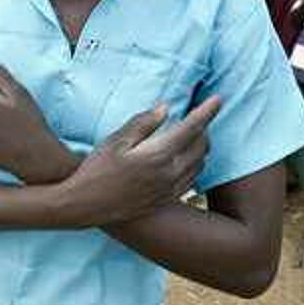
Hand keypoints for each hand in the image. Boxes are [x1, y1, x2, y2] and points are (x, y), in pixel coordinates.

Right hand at [61, 96, 221, 225]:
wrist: (85, 206)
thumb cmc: (96, 170)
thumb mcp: (115, 141)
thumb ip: (143, 123)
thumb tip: (165, 108)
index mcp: (158, 155)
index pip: (192, 128)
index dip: (207, 111)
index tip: (217, 98)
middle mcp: (170, 174)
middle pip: (201, 146)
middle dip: (204, 128)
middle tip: (198, 116)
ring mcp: (170, 190)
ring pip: (200, 164)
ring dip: (201, 147)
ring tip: (192, 135)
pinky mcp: (166, 200)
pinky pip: (192, 180)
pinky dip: (195, 164)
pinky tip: (184, 160)